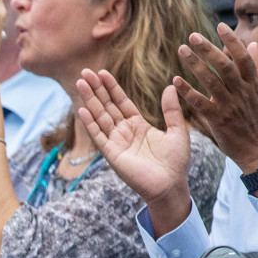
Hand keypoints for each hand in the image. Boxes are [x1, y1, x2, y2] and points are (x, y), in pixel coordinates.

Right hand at [77, 69, 192, 229]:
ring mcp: (116, 143)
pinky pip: (99, 136)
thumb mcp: (177, 130)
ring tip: (80, 83)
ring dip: (89, 100)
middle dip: (95, 89)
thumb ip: (171, 109)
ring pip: (99, 117)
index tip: (102, 72)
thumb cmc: (175, 162)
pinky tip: (82, 109)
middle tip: (84, 71)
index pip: (120, 102)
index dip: (111, 88)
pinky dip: (90, 123)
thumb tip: (170, 86)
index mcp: (138, 126)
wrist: (170, 186)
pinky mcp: (112, 154)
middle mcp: (124, 133)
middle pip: (106, 106)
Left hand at [172, 24, 257, 176]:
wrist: (256, 150)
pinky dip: (187, 91)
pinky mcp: (217, 120)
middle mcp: (242, 92)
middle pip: (225, 66)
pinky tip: (175, 81)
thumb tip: (253, 44)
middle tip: (193, 35)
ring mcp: (229, 106)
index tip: (220, 26)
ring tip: (182, 50)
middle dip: (208, 49)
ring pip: (211, 81)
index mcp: (254, 84)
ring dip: (195, 64)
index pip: (243, 57)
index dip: (232, 41)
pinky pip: (200, 103)